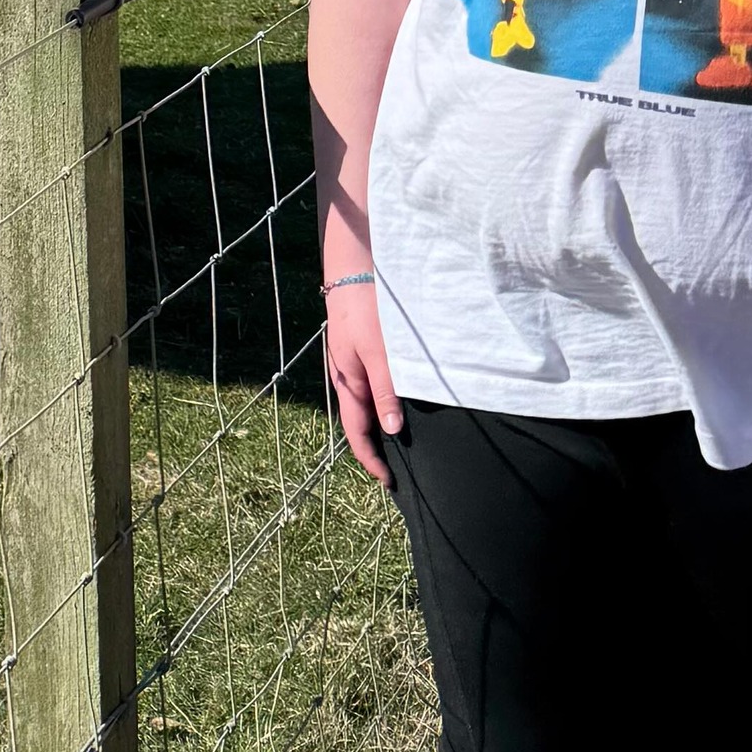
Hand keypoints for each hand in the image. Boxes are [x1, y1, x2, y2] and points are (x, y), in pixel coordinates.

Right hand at [325, 273, 402, 484]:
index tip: (389, 481)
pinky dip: (386, 405)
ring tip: (403, 443)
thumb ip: (385, 390)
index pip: (357, 433)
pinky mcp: (364, 352)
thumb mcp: (378, 352)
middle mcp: (350, 379)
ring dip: (382, 427)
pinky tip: (400, 404)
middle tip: (399, 467)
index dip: (371, 459)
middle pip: (362, 422)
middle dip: (377, 448)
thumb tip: (391, 430)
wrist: (353, 270)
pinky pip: (374, 387)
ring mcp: (356, 365)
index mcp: (348, 384)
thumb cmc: (364, 310)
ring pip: (368, 405)